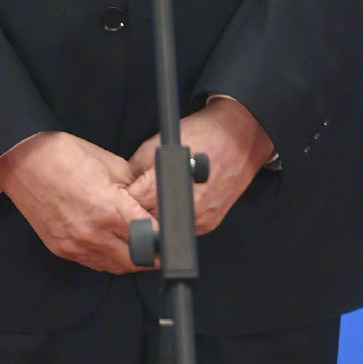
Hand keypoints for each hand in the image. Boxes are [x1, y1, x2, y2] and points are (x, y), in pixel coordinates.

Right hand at [0, 131, 156, 273]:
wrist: (24, 160)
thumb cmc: (66, 155)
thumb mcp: (112, 164)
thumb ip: (134, 189)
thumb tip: (150, 203)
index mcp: (110, 209)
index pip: (151, 237)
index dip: (166, 237)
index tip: (172, 233)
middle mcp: (94, 234)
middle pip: (137, 261)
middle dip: (153, 253)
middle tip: (160, 242)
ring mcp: (76, 246)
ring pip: (116, 267)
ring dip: (131, 259)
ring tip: (138, 243)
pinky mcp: (62, 250)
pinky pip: (94, 264)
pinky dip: (108, 258)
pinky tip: (112, 243)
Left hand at [127, 102, 274, 234]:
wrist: (239, 137)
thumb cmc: (202, 135)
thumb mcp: (160, 142)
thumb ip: (137, 166)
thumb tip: (126, 183)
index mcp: (169, 186)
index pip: (134, 206)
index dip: (126, 199)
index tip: (124, 192)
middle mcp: (186, 208)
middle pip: (149, 221)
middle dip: (140, 210)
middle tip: (141, 193)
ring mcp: (199, 220)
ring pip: (166, 228)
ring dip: (158, 216)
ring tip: (159, 196)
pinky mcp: (210, 224)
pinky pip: (184, 228)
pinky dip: (176, 218)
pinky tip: (175, 201)